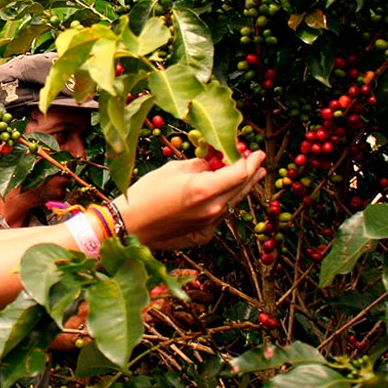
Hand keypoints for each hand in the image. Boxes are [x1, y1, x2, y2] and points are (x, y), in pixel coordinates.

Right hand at [115, 150, 264, 248]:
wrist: (129, 225)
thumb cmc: (146, 193)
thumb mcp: (173, 169)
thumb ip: (200, 165)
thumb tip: (214, 162)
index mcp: (205, 190)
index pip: (240, 173)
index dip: (250, 161)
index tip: (256, 152)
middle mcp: (212, 210)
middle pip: (241, 189)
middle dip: (251, 173)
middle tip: (258, 162)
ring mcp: (208, 225)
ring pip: (233, 204)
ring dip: (241, 188)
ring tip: (251, 176)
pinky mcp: (202, 235)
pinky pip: (221, 216)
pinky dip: (226, 203)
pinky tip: (224, 196)